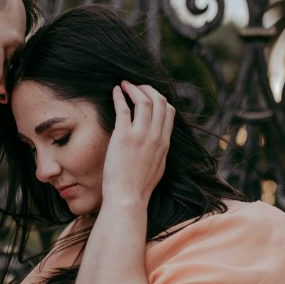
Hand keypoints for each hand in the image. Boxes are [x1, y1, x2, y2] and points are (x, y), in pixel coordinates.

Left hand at [101, 81, 174, 207]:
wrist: (128, 198)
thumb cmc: (138, 188)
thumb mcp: (157, 167)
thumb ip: (158, 151)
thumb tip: (154, 143)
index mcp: (164, 143)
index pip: (169, 112)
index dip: (159, 99)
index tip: (148, 96)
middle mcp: (156, 136)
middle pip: (159, 101)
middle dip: (148, 89)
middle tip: (135, 86)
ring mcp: (141, 136)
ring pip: (144, 101)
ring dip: (134, 89)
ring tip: (124, 85)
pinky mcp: (124, 137)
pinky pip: (123, 109)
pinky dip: (119, 96)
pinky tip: (115, 91)